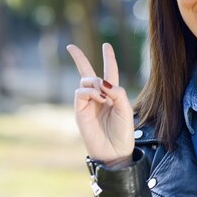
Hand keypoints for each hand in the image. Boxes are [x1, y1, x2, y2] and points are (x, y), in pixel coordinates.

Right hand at [67, 43, 133, 166]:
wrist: (114, 151)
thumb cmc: (123, 131)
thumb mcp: (126, 108)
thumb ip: (118, 91)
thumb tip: (101, 81)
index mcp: (113, 94)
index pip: (110, 72)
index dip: (108, 58)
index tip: (106, 45)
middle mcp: (99, 96)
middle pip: (88, 73)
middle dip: (79, 59)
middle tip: (70, 47)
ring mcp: (88, 103)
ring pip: (85, 81)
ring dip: (95, 83)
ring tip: (104, 96)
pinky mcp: (79, 111)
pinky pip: (80, 92)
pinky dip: (90, 92)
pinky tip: (99, 99)